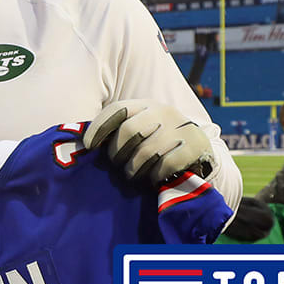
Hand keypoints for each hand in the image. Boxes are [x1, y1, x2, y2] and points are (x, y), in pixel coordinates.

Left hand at [83, 100, 213, 183]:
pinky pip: (166, 164)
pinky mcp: (194, 146)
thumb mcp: (140, 127)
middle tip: (115, 164)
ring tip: (131, 175)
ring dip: (134, 168)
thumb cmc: (157, 140)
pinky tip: (152, 179)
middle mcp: (163, 111)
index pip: (117, 109)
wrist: (198, 149)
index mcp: (146, 104)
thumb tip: (84, 144)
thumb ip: (118, 130)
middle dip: (117, 152)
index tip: (89, 146)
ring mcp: (180, 128)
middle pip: (130, 130)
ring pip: (147, 151)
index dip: (99, 127)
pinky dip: (154, 175)